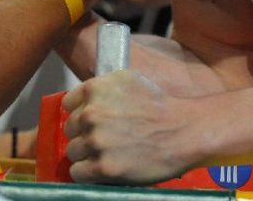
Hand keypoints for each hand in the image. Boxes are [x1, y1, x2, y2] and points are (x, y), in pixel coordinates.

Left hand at [62, 70, 192, 183]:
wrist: (183, 131)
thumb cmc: (160, 106)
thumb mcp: (128, 80)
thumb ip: (102, 87)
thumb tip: (83, 100)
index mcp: (95, 89)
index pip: (68, 105)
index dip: (81, 113)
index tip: (93, 121)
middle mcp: (91, 113)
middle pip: (70, 129)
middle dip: (84, 134)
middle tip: (106, 138)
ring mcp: (96, 141)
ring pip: (73, 151)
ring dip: (86, 154)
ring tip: (108, 153)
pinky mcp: (102, 167)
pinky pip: (77, 173)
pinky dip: (88, 172)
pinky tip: (104, 167)